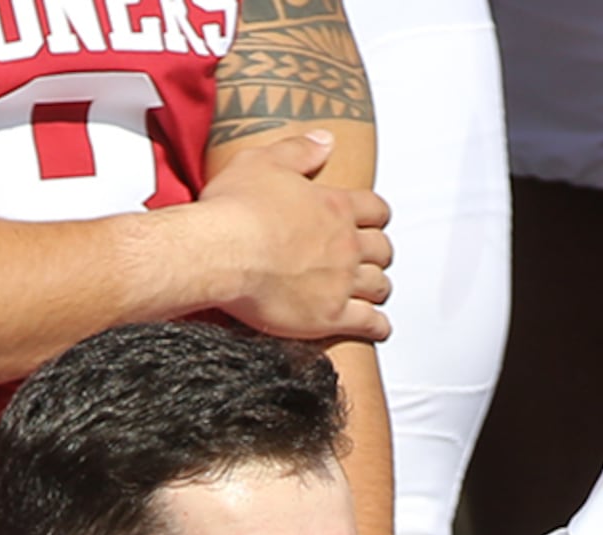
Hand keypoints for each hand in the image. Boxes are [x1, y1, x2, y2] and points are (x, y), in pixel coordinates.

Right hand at [198, 133, 391, 344]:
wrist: (220, 252)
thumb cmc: (236, 208)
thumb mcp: (263, 161)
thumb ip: (299, 150)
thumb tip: (326, 139)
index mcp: (335, 205)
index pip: (375, 209)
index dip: (377, 216)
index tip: (374, 222)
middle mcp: (345, 243)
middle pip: (382, 249)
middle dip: (379, 253)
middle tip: (371, 258)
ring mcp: (340, 281)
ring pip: (379, 285)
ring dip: (378, 287)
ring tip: (372, 291)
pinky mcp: (329, 316)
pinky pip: (369, 323)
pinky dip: (378, 326)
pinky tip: (378, 327)